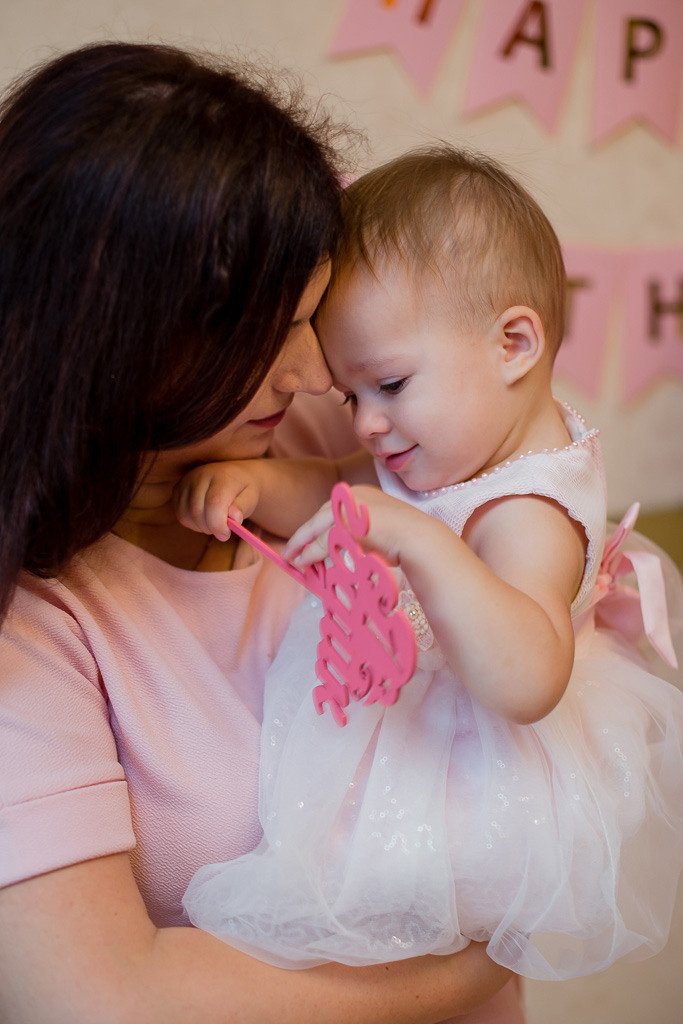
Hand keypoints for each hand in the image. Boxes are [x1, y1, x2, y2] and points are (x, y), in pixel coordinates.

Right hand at [174, 462, 260, 541]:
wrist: (234, 475)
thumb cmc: (244, 490)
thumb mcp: (251, 498)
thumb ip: (243, 507)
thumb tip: (234, 517)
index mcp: (222, 476)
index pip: (214, 503)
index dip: (218, 524)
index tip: (225, 534)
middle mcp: (201, 475)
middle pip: (197, 511)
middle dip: (210, 528)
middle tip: (222, 530)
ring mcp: (186, 481)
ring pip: (186, 515)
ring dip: (200, 527)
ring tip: (215, 522)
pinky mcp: (178, 488)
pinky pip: (180, 514)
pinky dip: (192, 523)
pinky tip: (204, 518)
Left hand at [282, 484, 421, 566]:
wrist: (419, 539)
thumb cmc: (404, 540)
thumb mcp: (376, 531)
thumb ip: (356, 534)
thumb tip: (339, 548)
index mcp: (361, 493)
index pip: (331, 509)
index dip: (315, 527)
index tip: (305, 540)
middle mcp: (353, 495)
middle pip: (320, 515)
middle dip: (303, 535)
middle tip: (289, 551)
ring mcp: (350, 507)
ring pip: (318, 528)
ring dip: (303, 545)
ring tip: (292, 559)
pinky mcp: (348, 522)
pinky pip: (323, 540)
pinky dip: (311, 552)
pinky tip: (303, 562)